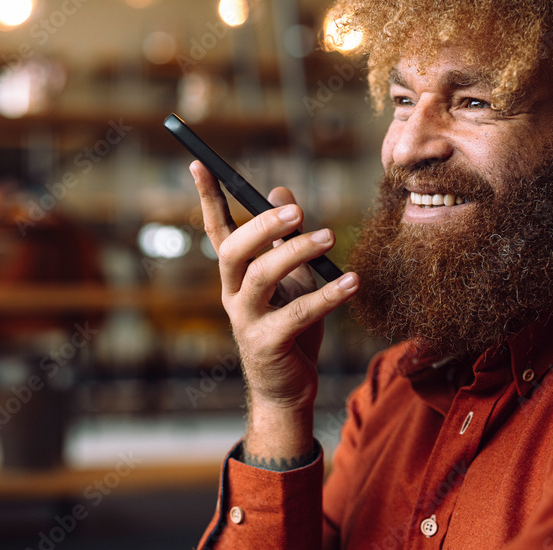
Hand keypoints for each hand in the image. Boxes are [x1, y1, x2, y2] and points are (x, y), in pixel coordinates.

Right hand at [191, 161, 358, 459]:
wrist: (287, 389)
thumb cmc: (290, 328)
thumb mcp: (291, 278)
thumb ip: (284, 239)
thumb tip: (281, 191)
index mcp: (236, 276)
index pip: (217, 230)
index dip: (208, 198)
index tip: (200, 163)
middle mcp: (233, 294)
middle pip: (234, 251)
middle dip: (262, 226)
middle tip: (297, 210)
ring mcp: (246, 320)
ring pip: (262, 278)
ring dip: (296, 253)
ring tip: (330, 236)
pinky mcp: (267, 344)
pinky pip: (297, 314)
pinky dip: (327, 295)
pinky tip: (352, 282)